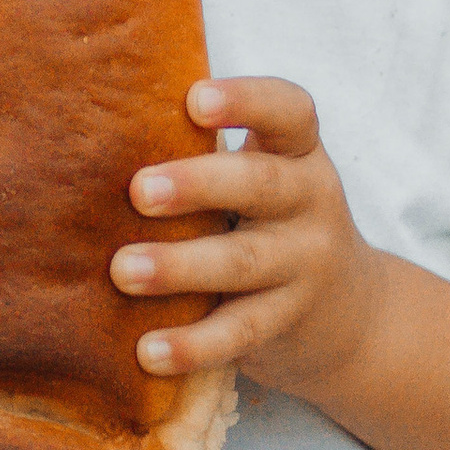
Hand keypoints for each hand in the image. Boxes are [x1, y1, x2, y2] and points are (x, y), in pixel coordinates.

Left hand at [110, 75, 380, 394]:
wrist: (349, 313)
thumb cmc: (272, 223)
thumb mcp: (265, 178)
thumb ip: (210, 156)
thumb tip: (100, 136)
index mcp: (299, 153)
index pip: (289, 112)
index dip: (245, 100)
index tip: (194, 99)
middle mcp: (312, 202)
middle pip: (260, 185)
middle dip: (198, 184)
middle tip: (139, 190)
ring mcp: (305, 265)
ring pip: (243, 263)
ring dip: (180, 266)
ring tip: (123, 270)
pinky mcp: (287, 322)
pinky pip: (239, 332)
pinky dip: (192, 344)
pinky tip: (147, 350)